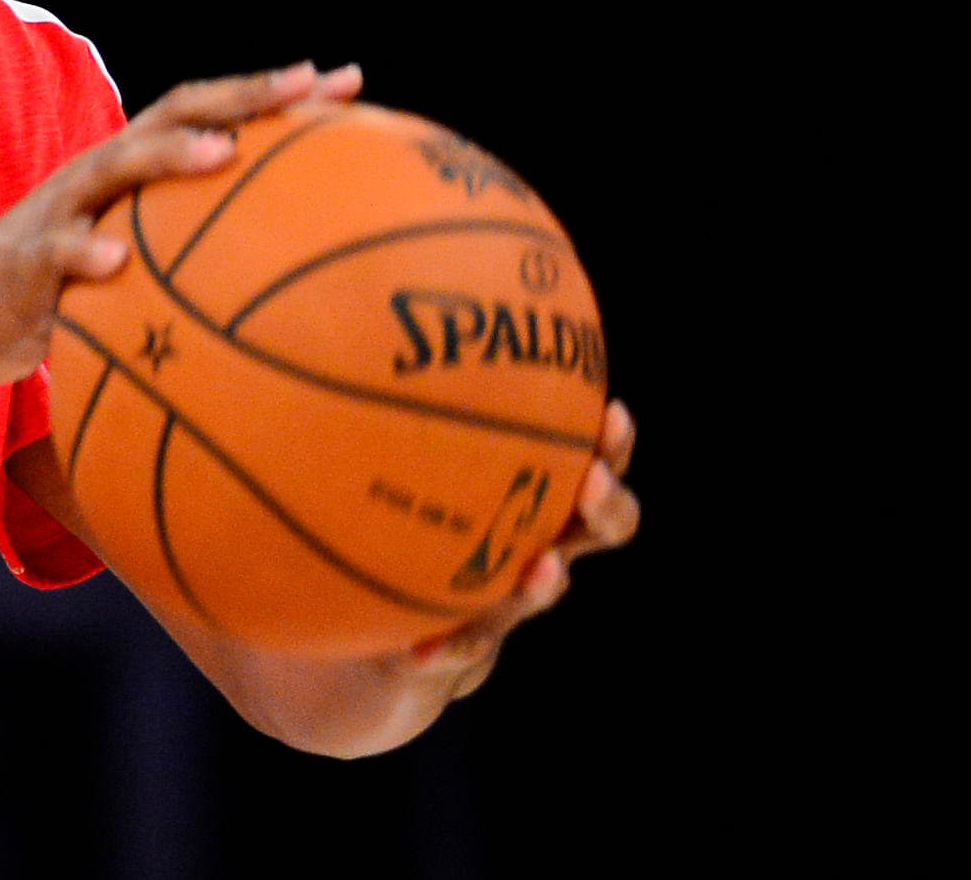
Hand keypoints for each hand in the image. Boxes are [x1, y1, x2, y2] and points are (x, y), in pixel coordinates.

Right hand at [0, 60, 363, 392]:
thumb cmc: (65, 288)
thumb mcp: (133, 259)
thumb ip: (190, 249)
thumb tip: (296, 283)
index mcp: (133, 168)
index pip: (209, 112)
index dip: (272, 95)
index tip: (346, 82)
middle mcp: (101, 173)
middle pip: (172, 115)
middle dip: (240, 97)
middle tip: (304, 86)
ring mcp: (61, 211)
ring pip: (116, 167)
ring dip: (169, 156)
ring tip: (224, 153)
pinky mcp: (25, 262)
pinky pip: (57, 253)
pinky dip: (85, 253)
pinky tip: (116, 262)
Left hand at [401, 400, 640, 696]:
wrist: (383, 621)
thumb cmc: (400, 510)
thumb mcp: (397, 456)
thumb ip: (392, 406)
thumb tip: (358, 320)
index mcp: (532, 490)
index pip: (591, 458)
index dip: (611, 441)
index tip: (612, 412)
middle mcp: (535, 543)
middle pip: (599, 524)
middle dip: (605, 504)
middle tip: (594, 481)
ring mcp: (506, 597)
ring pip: (541, 590)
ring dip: (543, 581)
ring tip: (541, 569)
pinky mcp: (466, 644)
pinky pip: (464, 649)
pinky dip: (448, 648)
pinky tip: (423, 651)